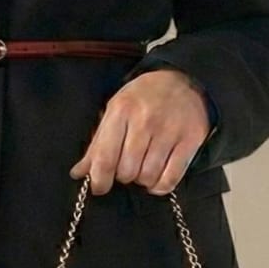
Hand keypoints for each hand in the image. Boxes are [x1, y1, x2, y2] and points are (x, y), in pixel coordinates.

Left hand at [70, 69, 213, 196]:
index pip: (105, 157)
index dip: (99, 179)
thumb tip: (78, 173)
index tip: (99, 187)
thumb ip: (97, 144)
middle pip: (127, 170)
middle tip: (127, 167)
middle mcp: (145, 120)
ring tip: (142, 168)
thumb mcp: (115, 111)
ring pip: (148, 176)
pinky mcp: (190, 140)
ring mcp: (169, 130)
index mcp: (121, 110)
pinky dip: (160, 186)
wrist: (182, 80)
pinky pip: (170, 178)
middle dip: (123, 176)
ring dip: (142, 180)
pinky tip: (156, 178)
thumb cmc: (142, 98)